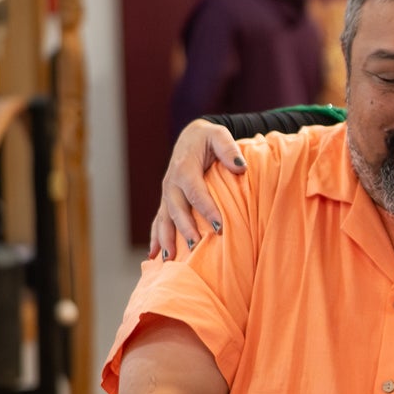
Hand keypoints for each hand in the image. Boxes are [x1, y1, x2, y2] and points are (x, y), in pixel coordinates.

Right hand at [149, 120, 245, 260]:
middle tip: (196, 246)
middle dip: (185, 229)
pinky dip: (155, 238)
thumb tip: (240, 166)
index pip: (196, 192)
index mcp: (184, 168)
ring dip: (166, 238)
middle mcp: (171, 183)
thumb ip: (228, 149)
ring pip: (164, 219)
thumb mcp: (219, 135)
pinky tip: (154, 256)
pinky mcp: (166, 201)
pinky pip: (158, 221)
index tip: (219, 227)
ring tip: (170, 259)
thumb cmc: (208, 139)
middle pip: (177, 209)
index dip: (206, 210)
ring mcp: (167, 194)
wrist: (191, 138)